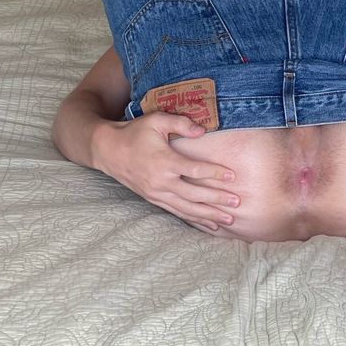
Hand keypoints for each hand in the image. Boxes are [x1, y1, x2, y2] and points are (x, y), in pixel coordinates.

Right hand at [95, 114, 239, 232]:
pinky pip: (178, 213)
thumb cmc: (135, 133)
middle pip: (194, 194)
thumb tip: (202, 130)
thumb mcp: (156, 120)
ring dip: (209, 215)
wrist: (109, 151)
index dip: (214, 173)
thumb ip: (180, 122)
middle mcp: (161, 181)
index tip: (232, 176)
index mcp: (163, 162)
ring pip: (187, 209)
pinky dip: (195, 220)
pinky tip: (210, 225)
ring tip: (229, 220)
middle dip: (217, 200)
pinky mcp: (155, 200)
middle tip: (237, 202)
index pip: (193, 170)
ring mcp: (157, 194)